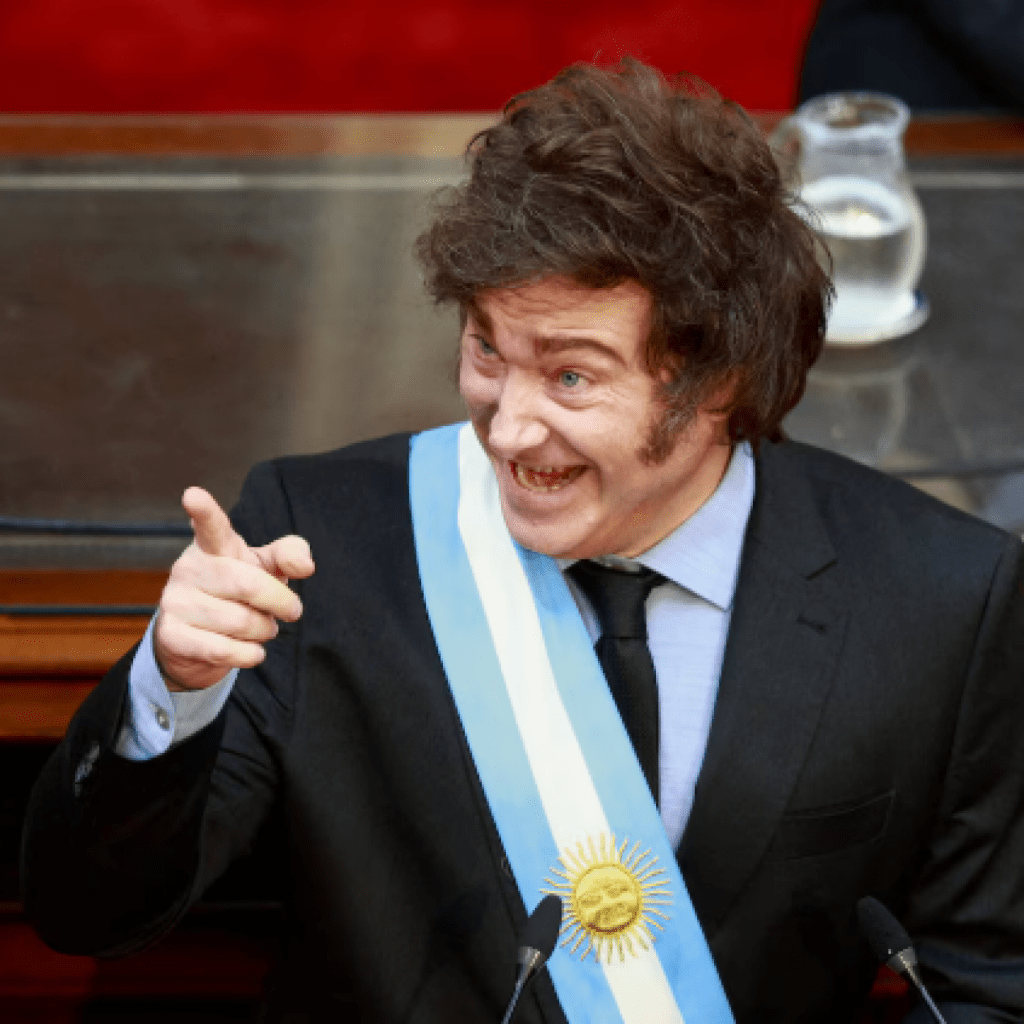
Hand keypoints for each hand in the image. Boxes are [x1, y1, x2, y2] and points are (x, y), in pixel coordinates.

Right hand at [154, 487, 315, 690]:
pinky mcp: (170, 635)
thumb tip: (306, 567)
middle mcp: (189, 568)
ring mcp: (175, 601)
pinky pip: (221, 650)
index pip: (210, 526)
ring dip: (264, 631)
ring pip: (238, 622)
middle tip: (292, 611)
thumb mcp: (267, 568)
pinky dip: (248, 655)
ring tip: (262, 628)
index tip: (193, 495)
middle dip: (279, 601)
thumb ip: (290, 556)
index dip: (203, 511)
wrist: (200, 640)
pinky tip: (251, 650)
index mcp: (214, 546)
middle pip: (246, 583)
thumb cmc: (241, 593)